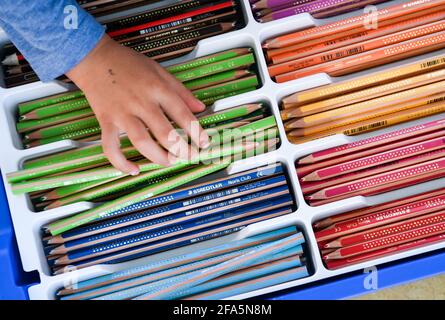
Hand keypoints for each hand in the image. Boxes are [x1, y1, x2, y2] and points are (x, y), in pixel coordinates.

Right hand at [66, 35, 208, 174]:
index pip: (182, 114)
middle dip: (181, 149)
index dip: (196, 131)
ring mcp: (122, 113)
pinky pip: (111, 146)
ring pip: (142, 142)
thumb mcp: (159, 70)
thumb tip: (200, 108)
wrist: (93, 57)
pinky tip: (133, 170)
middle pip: (165, 133)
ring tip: (170, 162)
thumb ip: (181, 91)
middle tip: (190, 156)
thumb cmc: (127, 63)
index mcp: (157, 88)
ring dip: (158, 157)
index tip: (204, 143)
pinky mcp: (106, 121)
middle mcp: (141, 102)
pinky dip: (120, 162)